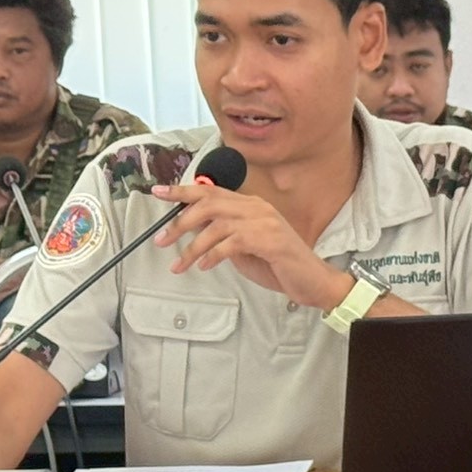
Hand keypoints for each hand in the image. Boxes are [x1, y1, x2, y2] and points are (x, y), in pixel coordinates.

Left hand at [151, 184, 352, 309]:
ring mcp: (265, 222)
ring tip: (180, 264)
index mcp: (250, 205)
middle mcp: (257, 208)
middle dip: (180, 220)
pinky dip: (213, 255)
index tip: (159, 192)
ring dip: (192, 246)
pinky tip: (204, 266)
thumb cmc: (278, 265)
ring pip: (217, 225)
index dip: (182, 190)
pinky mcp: (270, 240)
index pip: (210, 190)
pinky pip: (232, 243)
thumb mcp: (243, 246)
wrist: (312, 281)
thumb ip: (221, 234)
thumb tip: (192, 228)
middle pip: (209, 203)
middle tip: (162, 240)